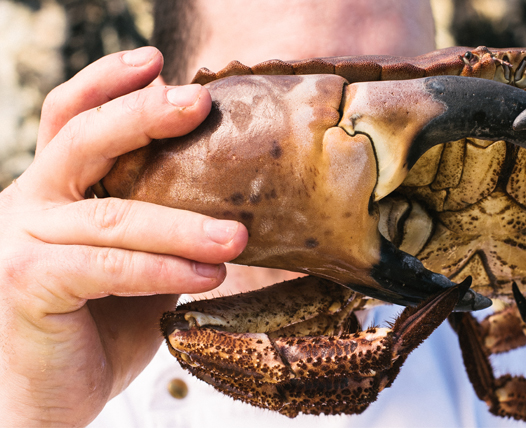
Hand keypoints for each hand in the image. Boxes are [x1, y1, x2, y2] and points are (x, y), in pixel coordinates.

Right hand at [0, 47, 247, 426]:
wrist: (52, 395)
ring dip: (183, 223)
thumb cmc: (99, 323)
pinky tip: (208, 274)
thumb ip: (158, 223)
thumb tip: (223, 190)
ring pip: (113, 215)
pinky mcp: (27, 282)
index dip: (107, 83)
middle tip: (198, 101)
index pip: (72, 118)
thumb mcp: (135, 262)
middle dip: (143, 116)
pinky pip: (108, 265)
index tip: (156, 63)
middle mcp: (27, 203)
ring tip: (237, 235)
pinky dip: (163, 268)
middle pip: (82, 139)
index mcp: (52, 190)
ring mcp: (20, 240)